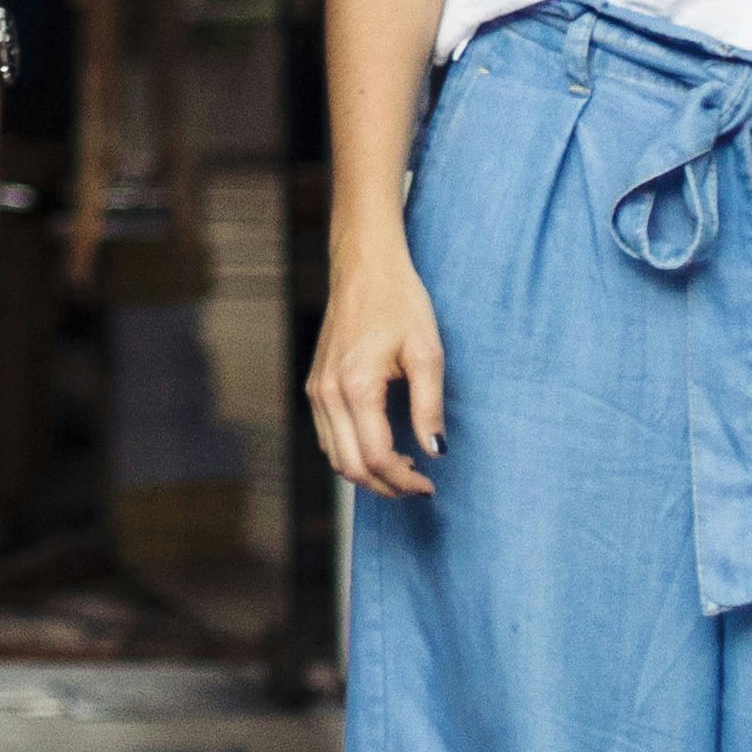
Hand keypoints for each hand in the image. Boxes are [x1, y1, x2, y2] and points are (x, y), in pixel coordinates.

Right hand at [308, 247, 447, 500]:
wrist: (364, 266)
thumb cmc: (398, 301)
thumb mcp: (427, 352)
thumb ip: (429, 407)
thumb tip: (436, 452)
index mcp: (356, 386)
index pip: (376, 457)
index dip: (404, 481)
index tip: (430, 485)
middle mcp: (328, 393)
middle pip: (350, 466)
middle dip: (386, 486)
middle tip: (419, 486)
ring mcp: (316, 389)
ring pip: (335, 456)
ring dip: (367, 473)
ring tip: (404, 468)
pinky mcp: (315, 384)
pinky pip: (328, 436)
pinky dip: (352, 453)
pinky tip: (380, 446)